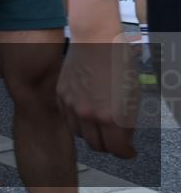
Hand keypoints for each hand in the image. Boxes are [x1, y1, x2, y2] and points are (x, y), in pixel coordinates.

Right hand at [57, 38, 138, 158]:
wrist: (94, 40)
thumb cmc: (118, 63)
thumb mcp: (132, 95)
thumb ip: (126, 121)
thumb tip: (122, 137)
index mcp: (110, 116)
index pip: (116, 150)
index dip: (125, 152)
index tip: (128, 151)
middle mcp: (87, 114)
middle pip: (96, 146)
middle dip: (108, 145)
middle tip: (115, 139)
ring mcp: (70, 105)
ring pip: (79, 134)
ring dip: (91, 133)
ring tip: (100, 124)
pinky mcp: (60, 95)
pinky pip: (67, 117)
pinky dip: (76, 120)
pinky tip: (85, 111)